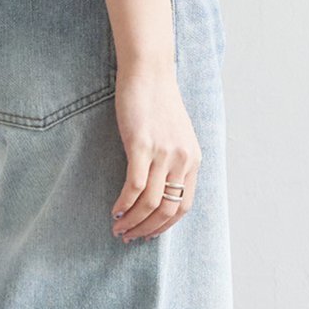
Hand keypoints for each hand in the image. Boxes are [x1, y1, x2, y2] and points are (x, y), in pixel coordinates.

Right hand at [110, 62, 200, 241]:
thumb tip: (159, 188)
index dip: (164, 226)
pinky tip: (115, 211)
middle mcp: (182, 160)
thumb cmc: (158, 101)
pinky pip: (134, 186)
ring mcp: (163, 154)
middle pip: (167, 210)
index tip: (148, 234)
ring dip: (133, 221)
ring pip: (150, 203)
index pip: (184, 206)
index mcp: (193, 160)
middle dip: (147, 229)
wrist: (149, 72)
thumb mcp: (175, 135)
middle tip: (129, 237)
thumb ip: (173, 160)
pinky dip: (124, 204)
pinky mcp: (142, 145)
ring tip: (118, 228)